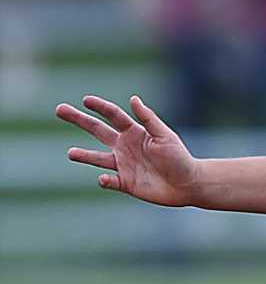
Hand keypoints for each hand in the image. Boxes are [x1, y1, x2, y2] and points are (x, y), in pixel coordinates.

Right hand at [56, 95, 203, 207]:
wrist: (188, 184)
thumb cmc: (180, 157)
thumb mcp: (164, 135)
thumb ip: (148, 119)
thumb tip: (133, 99)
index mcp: (135, 132)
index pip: (113, 116)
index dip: (100, 107)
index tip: (86, 100)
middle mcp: (125, 146)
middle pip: (97, 130)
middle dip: (79, 120)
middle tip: (60, 109)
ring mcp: (123, 165)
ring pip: (97, 158)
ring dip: (83, 155)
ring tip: (70, 152)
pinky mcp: (125, 183)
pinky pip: (109, 181)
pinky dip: (105, 180)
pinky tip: (104, 178)